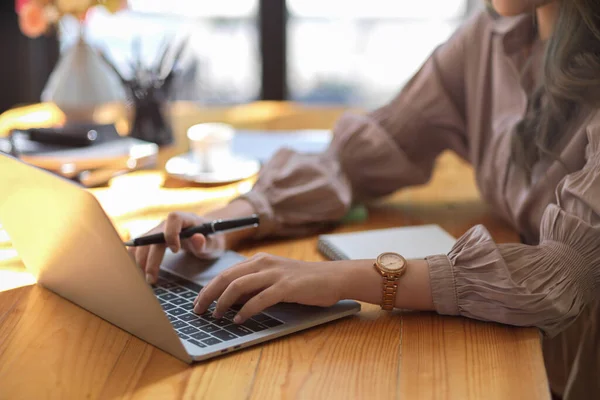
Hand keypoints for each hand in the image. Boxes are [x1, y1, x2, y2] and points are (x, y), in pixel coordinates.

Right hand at [130, 212, 225, 283]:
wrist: (206, 237)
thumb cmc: (210, 240)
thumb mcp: (213, 243)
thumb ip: (205, 243)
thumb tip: (197, 238)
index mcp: (186, 219)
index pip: (174, 218)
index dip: (171, 233)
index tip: (176, 250)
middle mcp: (168, 223)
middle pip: (154, 236)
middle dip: (151, 258)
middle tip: (152, 279)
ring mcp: (158, 231)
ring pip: (143, 242)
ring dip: (140, 261)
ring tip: (145, 279)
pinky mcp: (153, 239)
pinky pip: (140, 246)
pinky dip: (136, 258)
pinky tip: (136, 271)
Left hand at [193, 253, 344, 322]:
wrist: (333, 277)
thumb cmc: (304, 281)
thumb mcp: (275, 278)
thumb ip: (255, 286)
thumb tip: (231, 301)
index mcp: (260, 260)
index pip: (226, 273)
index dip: (209, 288)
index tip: (198, 302)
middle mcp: (264, 263)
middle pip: (227, 278)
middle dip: (209, 295)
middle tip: (198, 310)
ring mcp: (275, 274)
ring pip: (239, 286)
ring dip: (223, 303)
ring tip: (216, 316)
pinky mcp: (287, 286)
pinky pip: (260, 299)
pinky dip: (246, 310)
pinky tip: (239, 320)